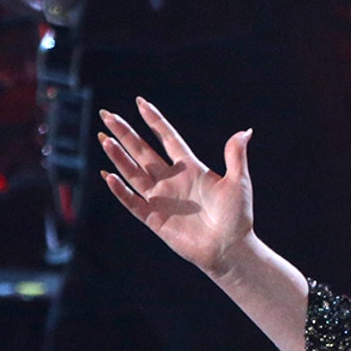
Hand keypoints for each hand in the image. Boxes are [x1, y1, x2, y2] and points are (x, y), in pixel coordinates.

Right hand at [99, 98, 254, 277]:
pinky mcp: (154, 219)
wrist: (230, 248)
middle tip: (107, 114)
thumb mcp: (238, 182)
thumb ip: (235, 155)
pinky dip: (120, 190)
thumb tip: (246, 130)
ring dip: (118, 156)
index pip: (167, 139)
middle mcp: (171, 180)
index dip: (154, 121)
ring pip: (133, 172)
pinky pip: (132, 201)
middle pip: (143, 151)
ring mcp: (161, 198)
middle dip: (125, 133)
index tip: (140, 102)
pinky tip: (109, 175)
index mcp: (190, 168)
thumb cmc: (237, 216)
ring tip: (104, 138)